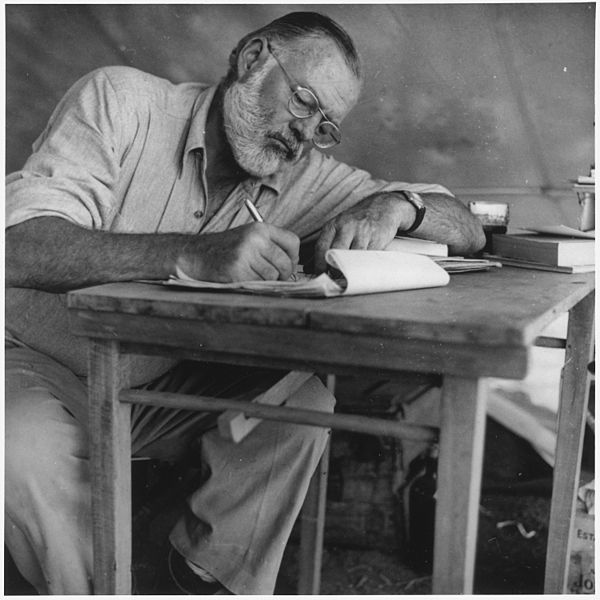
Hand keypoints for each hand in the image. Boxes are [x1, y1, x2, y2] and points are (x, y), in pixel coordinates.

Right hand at [176, 223, 299, 281]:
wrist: (195, 254)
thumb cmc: (225, 249)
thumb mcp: (248, 237)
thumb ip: (270, 246)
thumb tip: (293, 265)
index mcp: (260, 228)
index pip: (293, 242)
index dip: (293, 257)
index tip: (287, 264)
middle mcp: (255, 239)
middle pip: (286, 263)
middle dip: (282, 275)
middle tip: (273, 277)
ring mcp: (245, 255)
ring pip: (273, 276)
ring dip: (266, 281)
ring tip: (252, 275)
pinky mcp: (237, 271)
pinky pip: (258, 284)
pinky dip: (253, 286)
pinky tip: (242, 279)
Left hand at [314, 193, 414, 271]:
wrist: (384, 206)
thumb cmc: (357, 220)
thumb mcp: (338, 227)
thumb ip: (325, 246)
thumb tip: (308, 268)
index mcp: (334, 225)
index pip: (321, 247)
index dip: (319, 265)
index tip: (319, 276)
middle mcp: (347, 226)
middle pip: (335, 252)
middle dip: (333, 269)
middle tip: (333, 280)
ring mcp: (363, 232)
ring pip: (352, 257)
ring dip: (349, 270)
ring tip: (347, 278)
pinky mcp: (378, 238)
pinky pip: (368, 257)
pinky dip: (363, 266)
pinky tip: (361, 270)